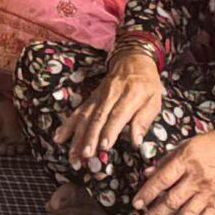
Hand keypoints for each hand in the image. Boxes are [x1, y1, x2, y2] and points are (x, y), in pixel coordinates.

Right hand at [59, 44, 162, 164]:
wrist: (132, 58)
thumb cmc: (147, 83)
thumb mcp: (154, 99)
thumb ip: (144, 120)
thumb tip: (137, 142)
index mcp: (130, 95)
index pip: (117, 115)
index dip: (110, 131)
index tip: (104, 147)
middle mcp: (111, 95)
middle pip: (98, 117)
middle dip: (90, 138)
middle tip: (85, 156)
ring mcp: (98, 96)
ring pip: (85, 116)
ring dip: (77, 136)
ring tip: (73, 155)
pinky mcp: (91, 97)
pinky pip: (78, 112)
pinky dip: (68, 126)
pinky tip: (60, 138)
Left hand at [132, 129, 214, 214]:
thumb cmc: (211, 144)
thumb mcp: (186, 144)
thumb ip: (166, 160)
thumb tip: (147, 173)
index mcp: (186, 161)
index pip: (162, 180)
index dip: (147, 193)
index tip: (136, 204)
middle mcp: (197, 179)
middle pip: (172, 202)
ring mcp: (208, 193)